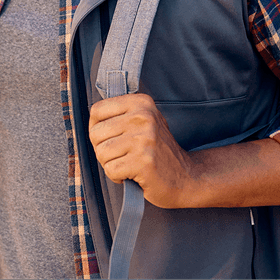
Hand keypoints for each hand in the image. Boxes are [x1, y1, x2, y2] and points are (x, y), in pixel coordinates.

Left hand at [88, 93, 200, 208]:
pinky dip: (117, 177)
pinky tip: (132, 174)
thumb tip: (92, 118)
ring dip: (110, 164)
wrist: (187, 177)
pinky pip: (111, 170)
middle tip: (122, 155)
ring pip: (101, 153)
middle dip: (103, 149)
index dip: (97, 129)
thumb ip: (120, 115)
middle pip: (95, 133)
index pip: (97, 110)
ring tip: (128, 164)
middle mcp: (143, 116)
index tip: (111, 138)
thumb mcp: (144, 122)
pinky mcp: (143, 161)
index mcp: (141, 103)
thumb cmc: (158, 152)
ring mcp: (144, 138)